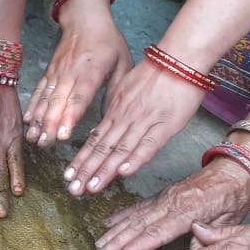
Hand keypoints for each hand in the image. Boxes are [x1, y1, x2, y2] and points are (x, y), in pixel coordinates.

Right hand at [24, 15, 131, 146]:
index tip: (64, 134)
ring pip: (45, 99)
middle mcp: (70, 72)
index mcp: (91, 70)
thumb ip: (117, 90)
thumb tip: (112, 117)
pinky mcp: (49, 73)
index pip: (79, 97)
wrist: (85, 18)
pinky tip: (27, 122)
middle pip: (58, 102)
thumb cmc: (108, 41)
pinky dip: (32, 107)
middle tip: (45, 144)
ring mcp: (57, 73)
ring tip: (34, 139)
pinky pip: (38, 92)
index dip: (70, 116)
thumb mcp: (123, 62)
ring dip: (38, 120)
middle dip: (50, 125)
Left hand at [64, 59, 205, 195]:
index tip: (69, 175)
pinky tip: (124, 173)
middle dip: (86, 171)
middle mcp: (126, 119)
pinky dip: (136, 159)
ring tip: (90, 188)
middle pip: (103, 149)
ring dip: (105, 170)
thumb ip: (115, 107)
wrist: (179, 59)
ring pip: (121, 150)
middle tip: (73, 190)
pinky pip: (149, 144)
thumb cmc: (156, 73)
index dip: (82, 159)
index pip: (95, 139)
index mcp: (116, 110)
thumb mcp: (126, 87)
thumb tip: (105, 121)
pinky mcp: (166, 125)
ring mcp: (144, 122)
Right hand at [94, 159, 249, 249]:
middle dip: (118, 241)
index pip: (158, 232)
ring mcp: (165, 197)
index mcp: (189, 210)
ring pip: (135, 216)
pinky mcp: (162, 194)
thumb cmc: (235, 196)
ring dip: (115, 231)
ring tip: (99, 245)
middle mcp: (172, 202)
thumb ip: (208, 239)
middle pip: (140, 224)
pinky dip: (122, 215)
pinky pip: (139, 206)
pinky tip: (109, 223)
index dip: (137, 246)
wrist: (235, 170)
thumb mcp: (231, 221)